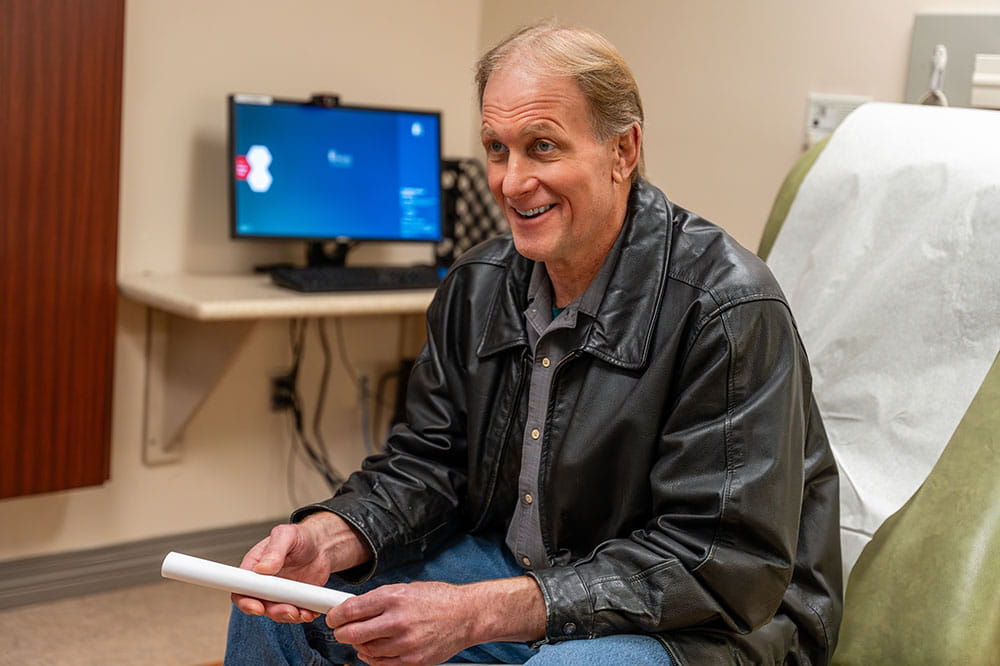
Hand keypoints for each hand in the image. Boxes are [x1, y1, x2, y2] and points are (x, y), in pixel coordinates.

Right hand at [232, 512, 370, 623]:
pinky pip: (295, 613)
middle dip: (272, 611)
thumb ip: (274, 550)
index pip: (241, 589)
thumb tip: (262, 568)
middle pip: (259, 606)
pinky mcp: (294, 600)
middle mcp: (264, 583)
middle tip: (288, 609)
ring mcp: (279, 593)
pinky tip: (311, 611)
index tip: (257, 607)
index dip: (245, 601)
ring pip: (277, 613)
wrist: (322, 546)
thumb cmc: (301, 537)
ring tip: (302, 612)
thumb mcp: (287, 536)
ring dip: (288, 616)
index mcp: (255, 567)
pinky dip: (302, 615)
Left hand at [326, 577, 544, 665]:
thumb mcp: (407, 589)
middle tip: (341, 630)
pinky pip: (381, 663)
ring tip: (364, 637)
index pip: (352, 609)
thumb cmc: (438, 599)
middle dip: (341, 633)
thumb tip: (354, 607)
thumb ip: (381, 599)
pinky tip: (375, 649)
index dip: (335, 615)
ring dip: (359, 645)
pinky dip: (372, 657)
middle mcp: (398, 620)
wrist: (467, 615)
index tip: (332, 617)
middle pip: (353, 634)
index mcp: (394, 597)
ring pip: (366, 650)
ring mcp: (405, 643)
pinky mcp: (413, 660)